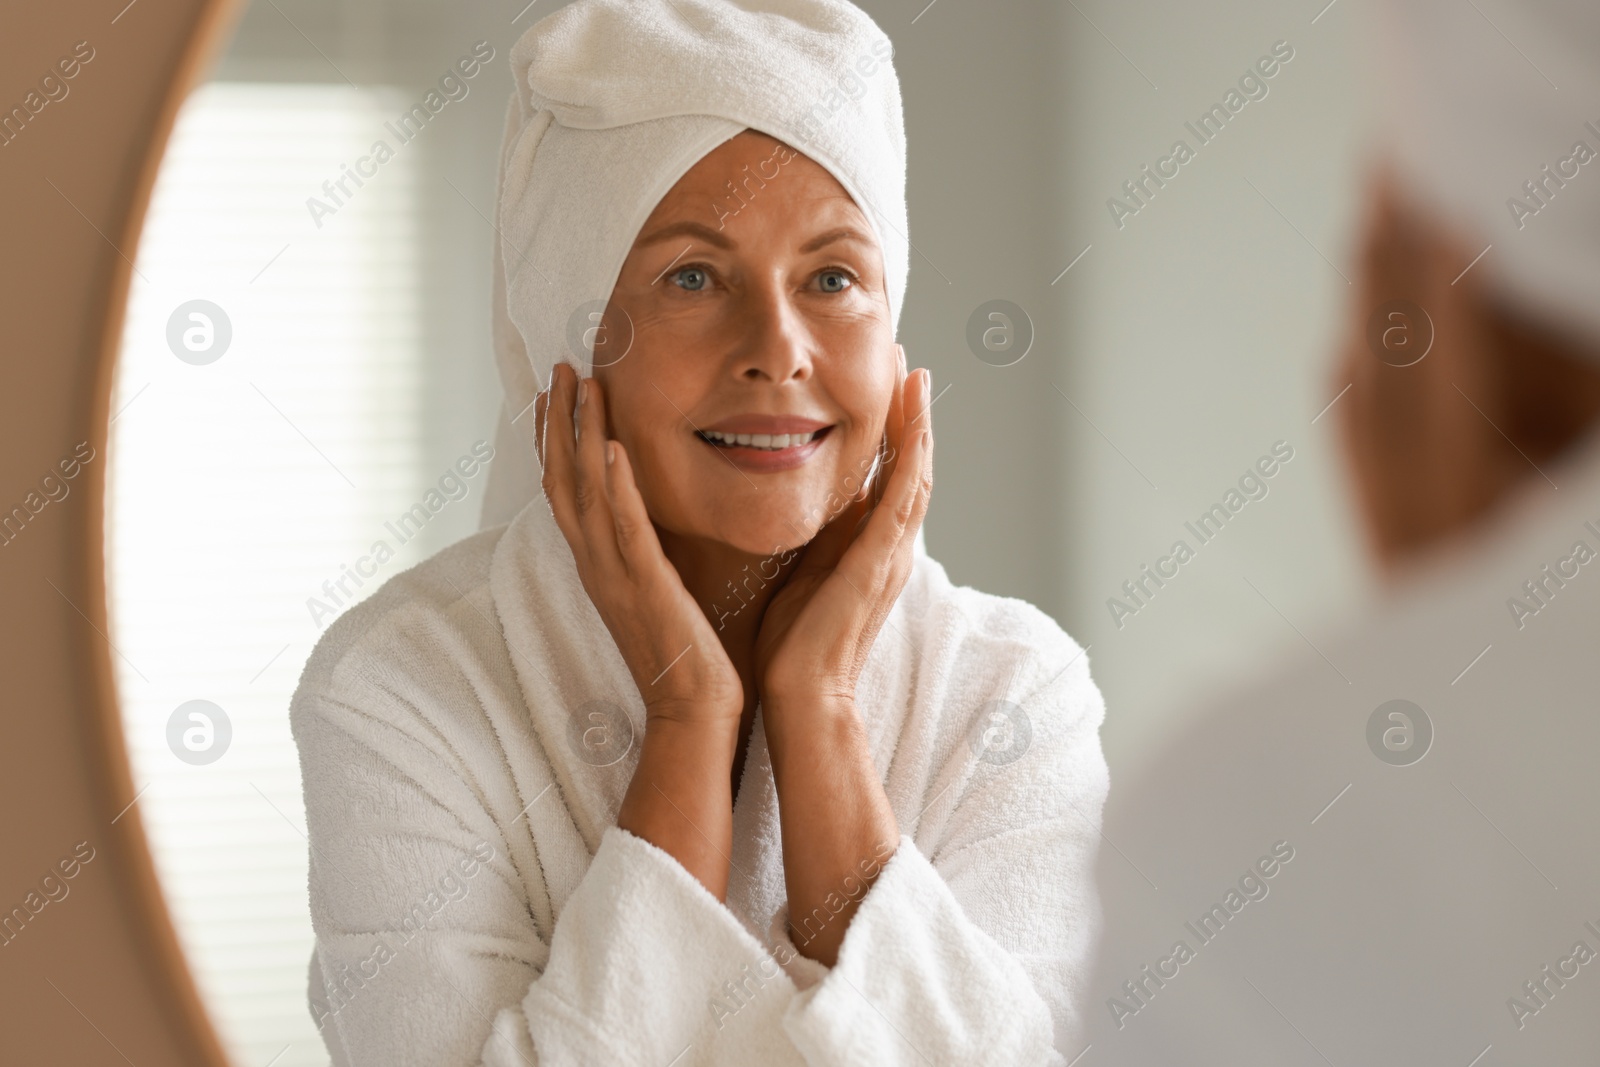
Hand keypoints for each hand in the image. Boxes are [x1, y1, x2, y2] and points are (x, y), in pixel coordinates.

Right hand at [535, 363, 743, 728]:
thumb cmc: (687, 656)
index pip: (566, 490)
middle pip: (562, 479)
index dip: (555, 439)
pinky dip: (616, 486)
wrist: (692, 711)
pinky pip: (625, 528)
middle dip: (558, 419)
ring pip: (585, 492)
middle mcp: (595, 564)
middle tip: (560, 366)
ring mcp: (614, 574)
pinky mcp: (644, 586)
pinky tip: (612, 445)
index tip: (555, 392)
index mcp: (599, 564)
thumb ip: (649, 553)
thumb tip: (655, 521)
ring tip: (584, 381)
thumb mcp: (660, 591)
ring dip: (581, 433)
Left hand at [754, 347, 932, 710]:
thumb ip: (813, 539)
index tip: (887, 386)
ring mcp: (891, 556)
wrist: (801, 695)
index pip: (888, 479)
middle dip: (911, 415)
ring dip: (918, 424)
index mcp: (869, 551)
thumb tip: (801, 502)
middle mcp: (890, 549)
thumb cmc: (792, 646)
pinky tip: (914, 422)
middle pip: (911, 468)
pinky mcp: (881, 564)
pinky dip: (913, 457)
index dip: (893, 432)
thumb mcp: (802, 573)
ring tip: (915, 375)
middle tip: (910, 363)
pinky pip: (904, 500)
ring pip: (916, 476)